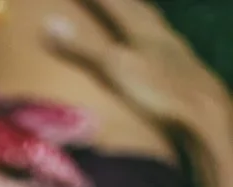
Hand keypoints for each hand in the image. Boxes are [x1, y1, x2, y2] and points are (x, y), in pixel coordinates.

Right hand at [45, 0, 224, 137]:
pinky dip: (156, 40)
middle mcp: (159, 34)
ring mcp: (174, 51)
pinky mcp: (184, 71)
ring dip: (141, 16)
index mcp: (141, 29)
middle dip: (120, 2)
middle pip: (138, 8)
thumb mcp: (114, 68)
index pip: (114, 4)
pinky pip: (166, 45)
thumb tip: (48, 23)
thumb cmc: (157, 89)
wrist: (203, 110)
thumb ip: (82, 48)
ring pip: (155, 25)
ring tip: (134, 11)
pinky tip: (159, 48)